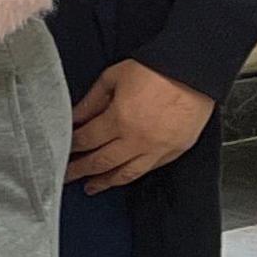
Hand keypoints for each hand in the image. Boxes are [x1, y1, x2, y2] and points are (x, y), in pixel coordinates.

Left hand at [68, 60, 216, 191]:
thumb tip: (75, 117)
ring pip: (126, 173)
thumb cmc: (155, 70)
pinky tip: (123, 175)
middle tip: (67, 176)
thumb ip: (91, 101)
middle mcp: (137, 140)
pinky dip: (132, 175)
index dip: (71, 147)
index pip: (86, 141)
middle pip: (101, 162)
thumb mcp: (112, 77)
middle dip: (80, 171)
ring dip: (105, 182)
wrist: (193, 72)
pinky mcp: (175, 151)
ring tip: (92, 187)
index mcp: (119, 120)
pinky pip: (149, 169)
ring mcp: (158, 149)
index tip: (63, 150)